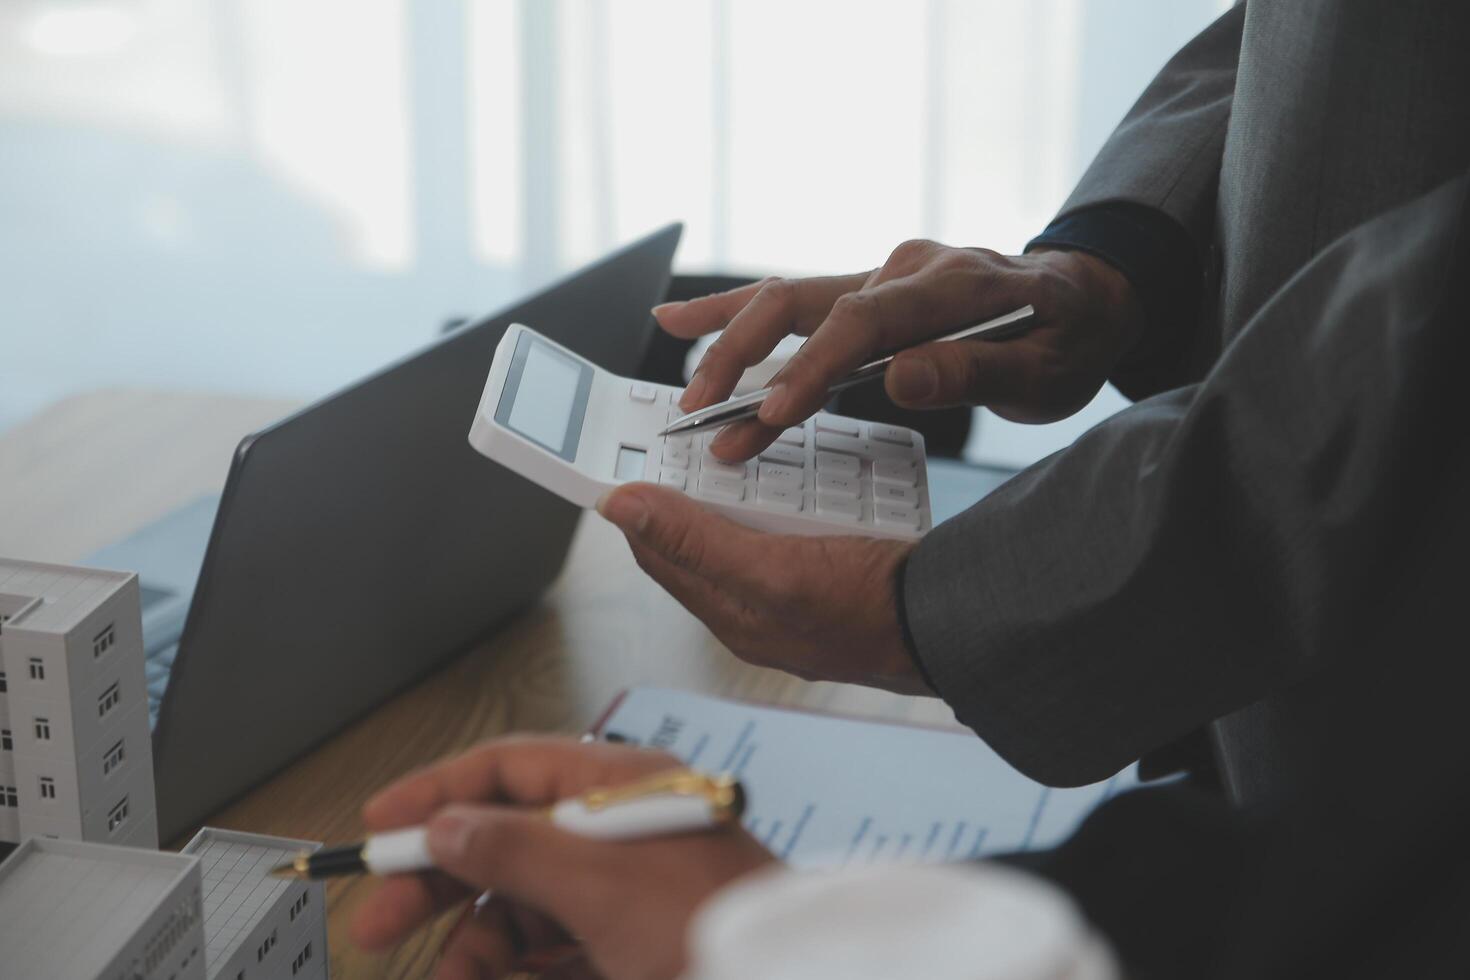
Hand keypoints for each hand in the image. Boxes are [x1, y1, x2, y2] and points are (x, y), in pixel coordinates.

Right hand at [350, 736, 776, 979]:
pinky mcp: (629, 942)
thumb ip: (517, 850)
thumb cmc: (718, 926)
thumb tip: (448, 827)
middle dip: (442, 883)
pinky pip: (551, 949)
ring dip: (474, 944)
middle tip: (381, 923)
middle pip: (505, 841)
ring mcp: (624, 890)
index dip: (439, 791)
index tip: (379, 826)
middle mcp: (618, 830)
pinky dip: (514, 968)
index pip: (510, 769)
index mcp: (619, 788)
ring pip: (522, 906)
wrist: (782, 979)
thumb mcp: (602, 885)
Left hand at [595, 482, 927, 694]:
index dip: (640, 504)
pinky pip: (798, 524)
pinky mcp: (834, 573)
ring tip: (766, 457)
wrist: (956, 624)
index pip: (657, 550)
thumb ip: (693, 541)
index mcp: (732, 614)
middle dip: (701, 488)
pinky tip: (817, 481)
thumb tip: (620, 508)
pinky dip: (800, 496)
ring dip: (755, 487)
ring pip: (751, 523)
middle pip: (702, 534)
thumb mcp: (772, 571)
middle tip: (707, 438)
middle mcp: (757, 608)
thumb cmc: (872, 612)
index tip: (634, 455)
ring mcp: (798, 591)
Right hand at [655, 240, 1141, 459]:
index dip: (810, 369)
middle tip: (700, 413)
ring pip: (787, 295)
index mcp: (951, 286)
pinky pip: (795, 301)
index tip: (768, 415)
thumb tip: (902, 378)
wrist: (1085, 300)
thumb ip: (975, 370)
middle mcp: (904, 270)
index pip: (863, 324)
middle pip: (804, 300)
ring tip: (669, 357)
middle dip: (743, 356)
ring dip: (726, 332)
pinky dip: (737, 312)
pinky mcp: (868, 292)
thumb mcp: (1045, 372)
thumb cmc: (1068, 341)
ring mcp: (882, 275)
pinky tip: (685, 322)